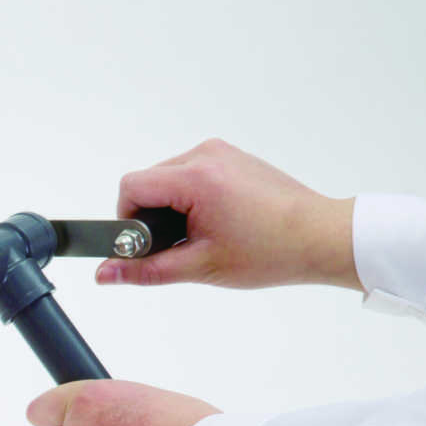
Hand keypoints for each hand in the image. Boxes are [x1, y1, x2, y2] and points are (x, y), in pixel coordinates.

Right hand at [99, 139, 357, 290]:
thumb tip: (104, 273)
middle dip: (151, 218)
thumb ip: (144, 270)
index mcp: (197, 177)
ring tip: (202, 234)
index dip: (128, 221)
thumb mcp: (199, 266)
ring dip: (170, 209)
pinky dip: (189, 199)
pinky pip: (189, 174)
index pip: (131, 188)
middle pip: (147, 182)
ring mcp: (220, 152)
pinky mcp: (231, 157)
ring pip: (166, 179)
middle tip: (181, 245)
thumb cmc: (271, 250)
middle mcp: (206, 155)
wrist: (320, 236)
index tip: (148, 246)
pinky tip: (214, 221)